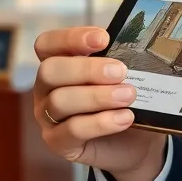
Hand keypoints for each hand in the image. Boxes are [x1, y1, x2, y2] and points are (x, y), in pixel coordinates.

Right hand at [33, 26, 167, 180]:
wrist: (135, 142)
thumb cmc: (124, 101)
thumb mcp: (122, 78)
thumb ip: (117, 61)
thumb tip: (133, 47)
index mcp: (58, 64)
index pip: (47, 44)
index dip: (70, 38)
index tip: (103, 39)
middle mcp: (46, 89)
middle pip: (50, 71)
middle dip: (87, 69)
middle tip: (120, 72)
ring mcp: (47, 117)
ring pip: (60, 101)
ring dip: (98, 96)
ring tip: (128, 95)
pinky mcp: (58, 143)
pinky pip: (73, 130)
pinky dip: (101, 122)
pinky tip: (125, 118)